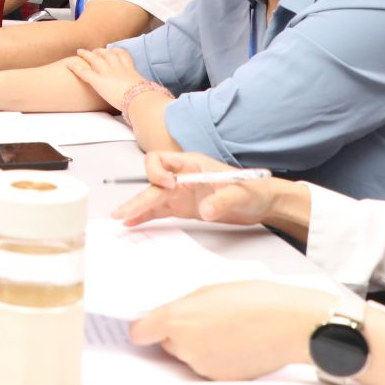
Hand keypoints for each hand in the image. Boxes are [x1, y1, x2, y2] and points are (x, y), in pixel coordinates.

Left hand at [67, 46, 148, 111]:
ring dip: (87, 54)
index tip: (112, 50)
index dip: (116, 51)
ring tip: (80, 52)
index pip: (122, 55)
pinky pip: (84, 72)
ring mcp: (107, 73)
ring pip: (94, 59)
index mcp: (130, 69)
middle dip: (100, 51)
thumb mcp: (146, 91)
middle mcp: (118, 68)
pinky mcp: (98, 81)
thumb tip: (148, 97)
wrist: (141, 99)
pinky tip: (69, 64)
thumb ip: (143, 90)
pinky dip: (76, 67)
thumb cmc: (146, 98)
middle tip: (95, 50)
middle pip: (107, 54)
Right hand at [112, 151, 298, 228]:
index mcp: (192, 164)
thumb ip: (222, 200)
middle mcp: (182, 176)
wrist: (263, 203)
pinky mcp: (183, 207)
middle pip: (152, 184)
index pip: (161, 161)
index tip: (168, 186)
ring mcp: (181, 193)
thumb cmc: (254, 191)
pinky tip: (133, 223)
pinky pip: (160, 210)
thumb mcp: (241, 194)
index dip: (157, 173)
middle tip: (123, 212)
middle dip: (137, 197)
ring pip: (152, 197)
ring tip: (120, 219)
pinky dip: (146, 216)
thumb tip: (205, 210)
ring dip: (137, 207)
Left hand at [129, 281, 322, 381]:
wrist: (291, 324)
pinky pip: (209, 368)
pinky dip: (218, 358)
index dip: (145, 328)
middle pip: (167, 343)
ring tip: (229, 329)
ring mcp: (202, 366)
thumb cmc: (257, 300)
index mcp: (176, 319)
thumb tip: (170, 315)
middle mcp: (184, 347)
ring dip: (201, 346)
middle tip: (205, 319)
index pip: (140, 333)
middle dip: (179, 334)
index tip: (149, 325)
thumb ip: (184, 305)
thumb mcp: (211, 290)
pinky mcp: (221, 379)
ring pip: (189, 356)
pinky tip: (238, 344)